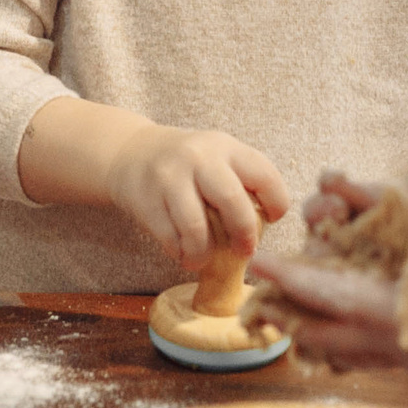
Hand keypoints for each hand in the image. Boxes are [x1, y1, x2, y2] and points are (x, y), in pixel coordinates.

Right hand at [105, 124, 289, 269]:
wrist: (130, 151)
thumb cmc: (187, 165)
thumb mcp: (217, 157)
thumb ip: (242, 180)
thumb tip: (268, 223)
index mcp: (226, 147)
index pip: (264, 175)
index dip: (277, 203)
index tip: (271, 219)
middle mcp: (199, 158)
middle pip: (232, 200)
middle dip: (244, 234)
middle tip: (245, 250)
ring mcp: (170, 178)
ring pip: (196, 227)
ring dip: (204, 253)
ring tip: (204, 259)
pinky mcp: (146, 200)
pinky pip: (169, 238)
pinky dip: (180, 252)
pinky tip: (183, 252)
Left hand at [250, 178, 407, 407]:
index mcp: (382, 313)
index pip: (321, 293)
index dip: (286, 277)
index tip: (255, 266)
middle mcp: (382, 340)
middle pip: (319, 333)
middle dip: (288, 317)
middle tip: (260, 308)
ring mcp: (401, 358)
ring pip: (342, 351)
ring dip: (316, 336)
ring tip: (297, 329)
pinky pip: (369, 359)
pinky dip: (350, 349)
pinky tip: (356, 345)